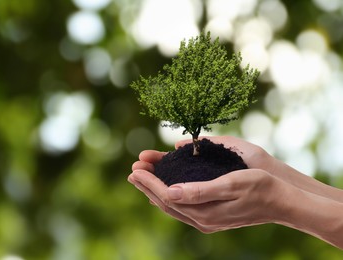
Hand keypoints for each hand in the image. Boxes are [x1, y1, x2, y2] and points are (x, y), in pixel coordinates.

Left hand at [128, 168, 285, 232]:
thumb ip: (200, 191)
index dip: (149, 182)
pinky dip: (168, 197)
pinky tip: (165, 190)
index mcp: (204, 211)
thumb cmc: (259, 187)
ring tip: (142, 179)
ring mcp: (206, 220)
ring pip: (172, 206)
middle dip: (147, 186)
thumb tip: (171, 191)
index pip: (167, 195)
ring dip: (155, 191)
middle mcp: (201, 219)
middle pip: (165, 202)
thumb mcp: (231, 184)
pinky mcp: (211, 217)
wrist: (281, 202)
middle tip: (132, 171)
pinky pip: (182, 207)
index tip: (135, 168)